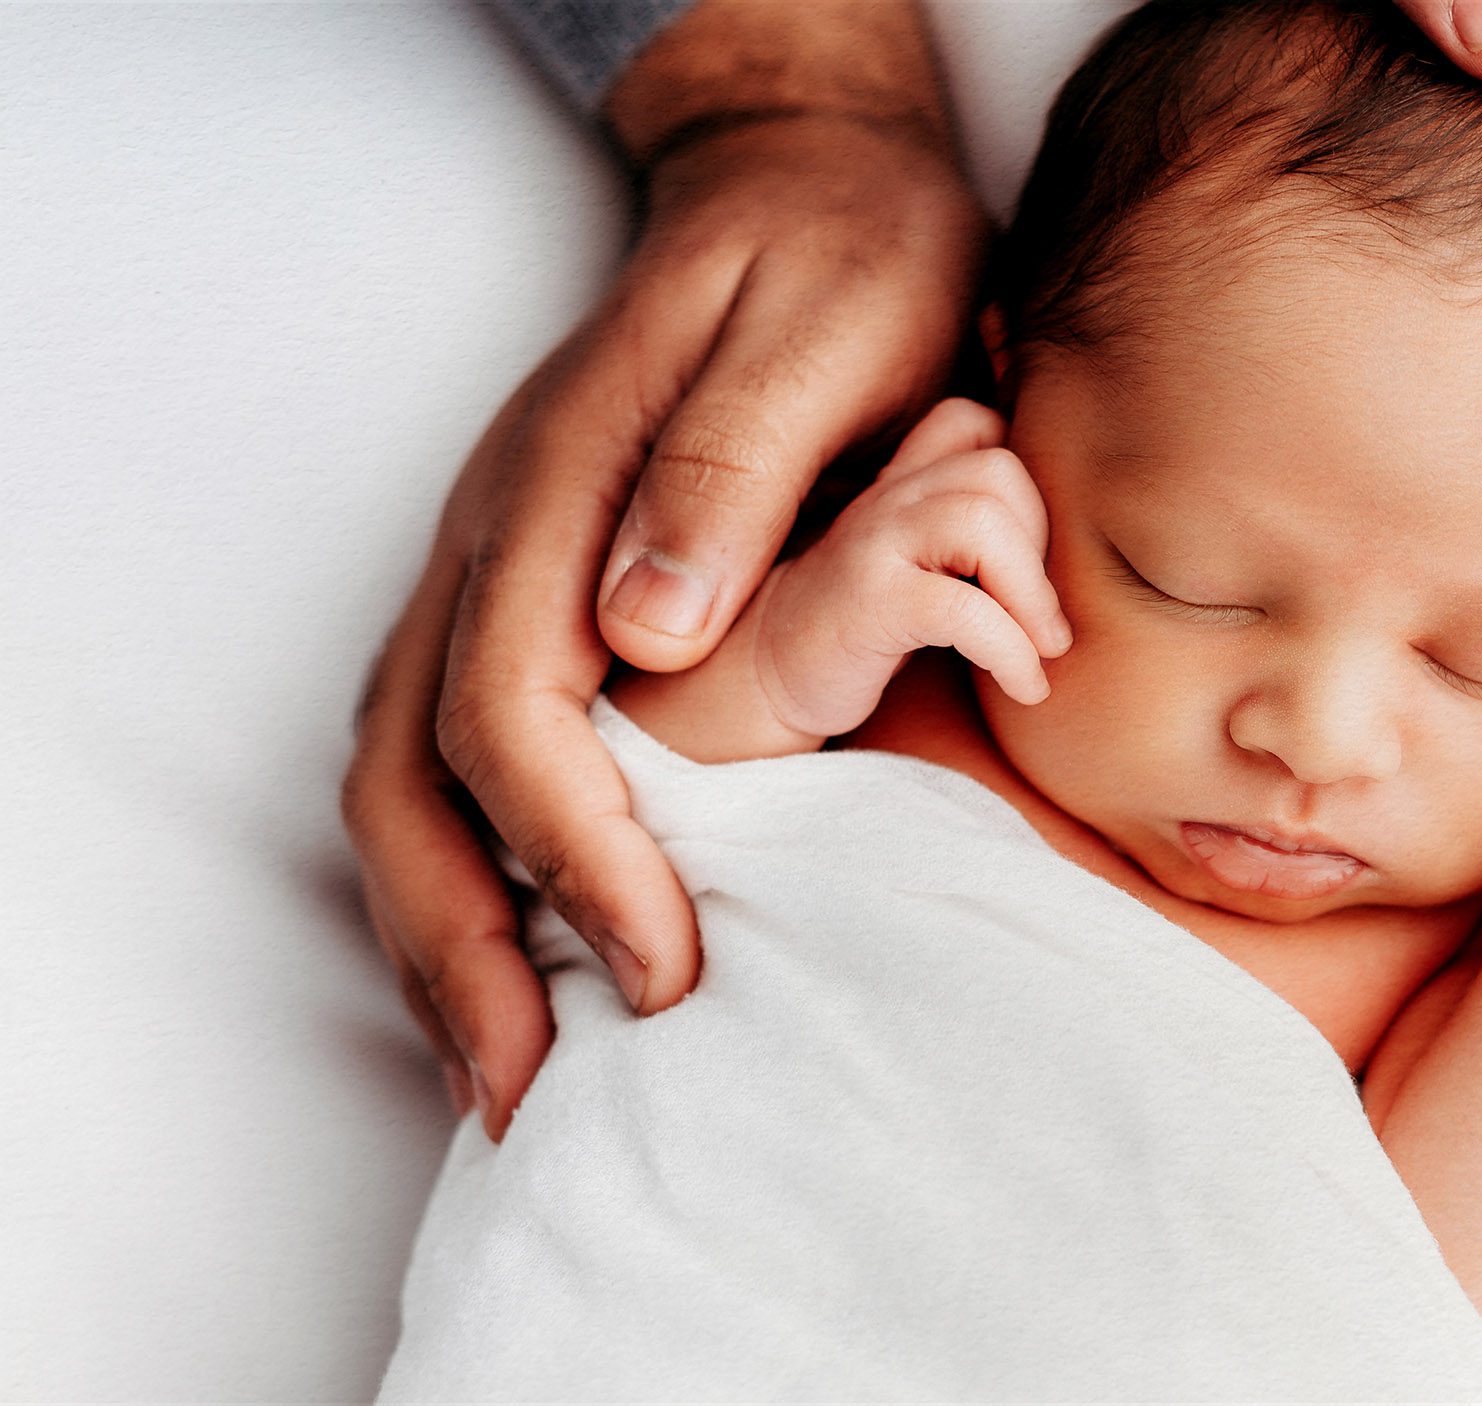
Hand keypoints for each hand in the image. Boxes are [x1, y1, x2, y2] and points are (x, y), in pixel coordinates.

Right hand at [342, 0, 984, 1138]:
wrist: (808, 175)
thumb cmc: (845, 257)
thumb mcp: (821, 336)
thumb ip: (729, 475)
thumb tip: (647, 633)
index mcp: (560, 486)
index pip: (517, 710)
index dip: (580, 856)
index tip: (664, 968)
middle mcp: (498, 536)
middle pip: (414, 769)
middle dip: (463, 944)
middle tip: (532, 1095)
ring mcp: (498, 561)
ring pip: (407, 773)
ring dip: (445, 932)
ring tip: (508, 1071)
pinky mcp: (533, 587)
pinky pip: (451, 751)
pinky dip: (469, 871)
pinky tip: (522, 954)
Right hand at [751, 399, 1071, 737]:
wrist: (759, 683)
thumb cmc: (856, 629)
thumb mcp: (917, 566)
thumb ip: (965, 535)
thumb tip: (1065, 546)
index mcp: (901, 480)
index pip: (974, 422)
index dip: (1022, 481)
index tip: (1031, 559)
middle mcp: (884, 496)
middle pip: (998, 469)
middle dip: (1041, 548)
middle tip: (1042, 618)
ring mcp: (870, 543)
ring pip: (983, 521)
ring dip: (1032, 597)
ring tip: (1040, 650)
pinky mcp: (864, 601)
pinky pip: (963, 607)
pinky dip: (1012, 652)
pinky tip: (1022, 685)